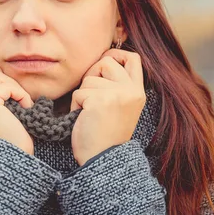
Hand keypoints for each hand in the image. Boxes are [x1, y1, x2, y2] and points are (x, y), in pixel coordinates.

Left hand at [70, 49, 146, 165]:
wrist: (102, 160)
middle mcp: (131, 91)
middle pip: (106, 61)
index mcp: (138, 92)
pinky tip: (83, 119)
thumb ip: (117, 85)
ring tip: (90, 114)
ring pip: (89, 78)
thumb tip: (102, 60)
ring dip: (82, 95)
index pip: (133, 58)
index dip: (116, 54)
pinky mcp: (99, 100)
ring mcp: (116, 94)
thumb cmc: (105, 134)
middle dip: (92, 74)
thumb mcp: (120, 106)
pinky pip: (78, 93)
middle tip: (91, 96)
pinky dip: (75, 106)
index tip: (105, 62)